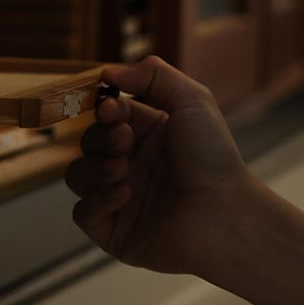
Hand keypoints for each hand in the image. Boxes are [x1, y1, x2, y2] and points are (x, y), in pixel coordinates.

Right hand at [63, 56, 256, 275]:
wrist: (225, 214)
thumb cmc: (213, 157)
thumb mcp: (191, 100)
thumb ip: (152, 75)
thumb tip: (107, 73)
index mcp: (149, 136)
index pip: (109, 116)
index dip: (105, 110)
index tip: (111, 110)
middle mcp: (133, 165)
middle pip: (89, 143)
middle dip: (101, 138)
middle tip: (125, 143)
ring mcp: (121, 199)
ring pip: (78, 176)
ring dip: (94, 168)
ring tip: (122, 169)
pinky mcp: (114, 232)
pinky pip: (83, 213)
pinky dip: (97, 201)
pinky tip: (125, 194)